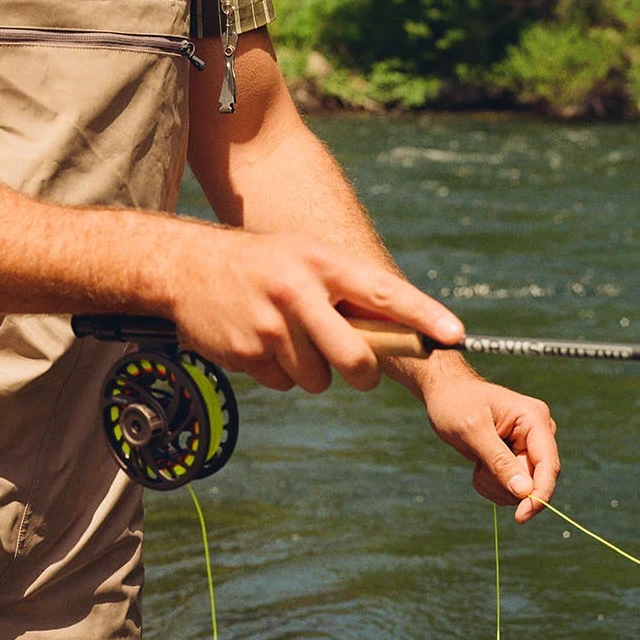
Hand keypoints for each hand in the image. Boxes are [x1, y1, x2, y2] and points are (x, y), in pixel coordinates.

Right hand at [167, 226, 464, 392]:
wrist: (185, 268)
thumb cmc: (261, 262)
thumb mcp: (305, 257)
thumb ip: (346, 289)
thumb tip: (398, 331)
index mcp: (319, 263)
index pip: (383, 291)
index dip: (422, 315)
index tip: (454, 333)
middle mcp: (297, 292)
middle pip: (354, 358)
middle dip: (364, 374)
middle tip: (362, 373)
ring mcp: (269, 325)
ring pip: (317, 378)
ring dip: (312, 370)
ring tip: (289, 338)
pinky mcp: (246, 352)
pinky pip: (283, 383)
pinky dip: (279, 371)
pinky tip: (260, 341)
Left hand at [420, 366, 559, 522]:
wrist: (443, 393)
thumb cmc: (455, 403)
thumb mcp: (472, 431)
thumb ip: (499, 461)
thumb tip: (525, 492)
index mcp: (534, 419)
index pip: (548, 466)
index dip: (539, 495)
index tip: (521, 517)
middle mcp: (538, 434)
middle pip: (534, 482)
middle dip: (504, 484)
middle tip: (479, 468)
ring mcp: (528, 447)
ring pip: (521, 490)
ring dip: (494, 484)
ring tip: (477, 461)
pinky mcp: (517, 458)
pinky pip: (510, 488)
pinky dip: (491, 483)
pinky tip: (478, 464)